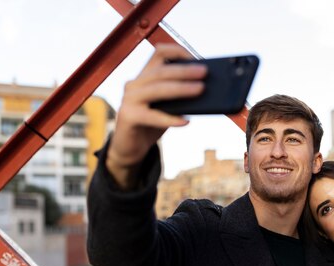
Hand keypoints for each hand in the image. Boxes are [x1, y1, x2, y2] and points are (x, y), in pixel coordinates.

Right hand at [106, 43, 206, 188]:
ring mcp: (129, 99)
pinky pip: (153, 116)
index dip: (178, 51)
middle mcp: (134, 84)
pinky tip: (186, 121)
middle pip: (161, 71)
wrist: (130, 147)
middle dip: (184, 70)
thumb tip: (204, 89)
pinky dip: (171, 118)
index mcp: (144, 76)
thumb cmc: (152, 124)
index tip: (196, 58)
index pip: (159, 52)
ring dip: (181, 88)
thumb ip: (178, 96)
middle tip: (204, 72)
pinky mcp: (128, 116)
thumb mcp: (166, 106)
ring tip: (200, 89)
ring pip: (157, 89)